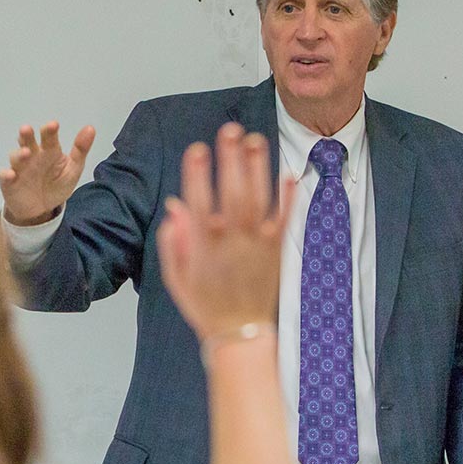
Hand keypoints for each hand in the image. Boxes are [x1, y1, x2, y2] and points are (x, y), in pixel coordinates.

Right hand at [0, 121, 94, 226]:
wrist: (43, 209)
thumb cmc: (57, 184)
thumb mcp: (73, 169)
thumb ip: (80, 150)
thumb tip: (90, 128)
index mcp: (48, 150)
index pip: (48, 137)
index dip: (49, 131)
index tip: (53, 125)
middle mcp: (32, 155)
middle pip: (27, 141)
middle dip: (26, 135)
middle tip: (27, 129)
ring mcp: (20, 168)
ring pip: (16, 157)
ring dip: (19, 154)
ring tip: (26, 153)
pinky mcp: (9, 182)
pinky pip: (5, 176)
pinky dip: (6, 174)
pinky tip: (11, 174)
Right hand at [155, 123, 294, 340]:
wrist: (239, 334)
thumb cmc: (205, 304)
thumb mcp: (176, 276)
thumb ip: (173, 241)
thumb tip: (174, 206)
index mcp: (202, 246)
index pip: (198, 201)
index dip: (197, 174)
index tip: (197, 149)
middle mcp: (230, 241)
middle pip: (231, 192)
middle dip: (230, 160)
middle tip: (230, 130)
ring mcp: (256, 245)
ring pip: (258, 199)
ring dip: (258, 168)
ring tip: (256, 139)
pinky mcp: (276, 250)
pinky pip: (284, 219)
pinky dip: (288, 197)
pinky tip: (290, 173)